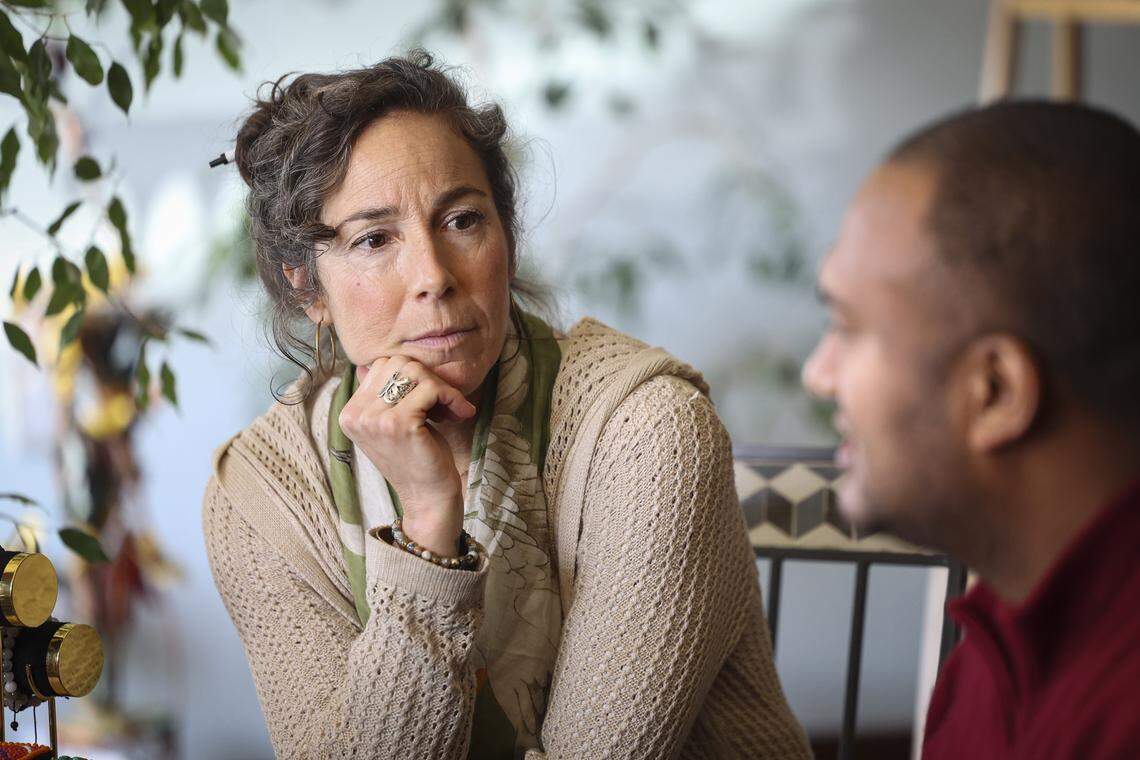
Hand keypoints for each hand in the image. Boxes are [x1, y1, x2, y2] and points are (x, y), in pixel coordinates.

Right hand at [337, 357, 476, 556]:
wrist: (427, 498)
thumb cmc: (417, 457)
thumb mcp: (392, 422)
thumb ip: (386, 393)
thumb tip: (392, 358)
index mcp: (350, 413)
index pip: (381, 365)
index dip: (411, 377)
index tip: (429, 400)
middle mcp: (356, 415)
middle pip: (397, 363)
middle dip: (427, 379)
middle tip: (443, 404)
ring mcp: (375, 420)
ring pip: (414, 372)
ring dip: (441, 387)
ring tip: (451, 409)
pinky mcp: (399, 424)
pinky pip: (430, 389)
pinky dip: (451, 397)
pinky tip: (460, 414)